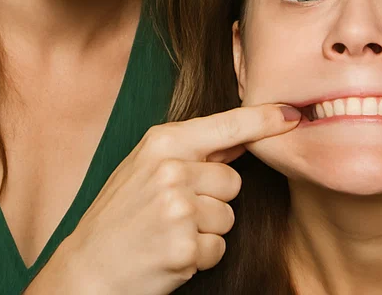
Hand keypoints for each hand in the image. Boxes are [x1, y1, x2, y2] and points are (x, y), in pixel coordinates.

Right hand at [28, 104, 298, 294]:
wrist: (88, 267)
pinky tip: (169, 253)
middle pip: (232, 181)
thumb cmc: (119, 216)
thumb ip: (190, 152)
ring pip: (228, 216)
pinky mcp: (185, 246)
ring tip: (169, 233)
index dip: (263, 120)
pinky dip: (200, 257)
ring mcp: (179, 207)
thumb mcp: (144, 168)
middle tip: (175, 212)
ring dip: (207, 231)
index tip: (293, 113)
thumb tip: (240, 137)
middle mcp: (171, 168)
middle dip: (214, 200)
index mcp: (161, 142)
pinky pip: (218, 249)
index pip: (225, 125)